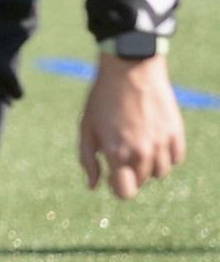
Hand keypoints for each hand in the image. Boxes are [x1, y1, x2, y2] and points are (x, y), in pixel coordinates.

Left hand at [78, 54, 185, 199]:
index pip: (125, 192)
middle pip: (141, 182)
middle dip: (130, 173)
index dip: (118, 188)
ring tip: (138, 144)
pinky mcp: (176, 132)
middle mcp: (141, 152)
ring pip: (160, 172)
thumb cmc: (102, 98)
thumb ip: (88, 160)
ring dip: (149, 165)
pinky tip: (154, 140)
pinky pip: (176, 158)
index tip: (113, 177)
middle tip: (122, 151)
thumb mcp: (86, 128)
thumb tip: (93, 186)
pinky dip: (166, 155)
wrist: (129, 69)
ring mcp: (161, 143)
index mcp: (116, 153)